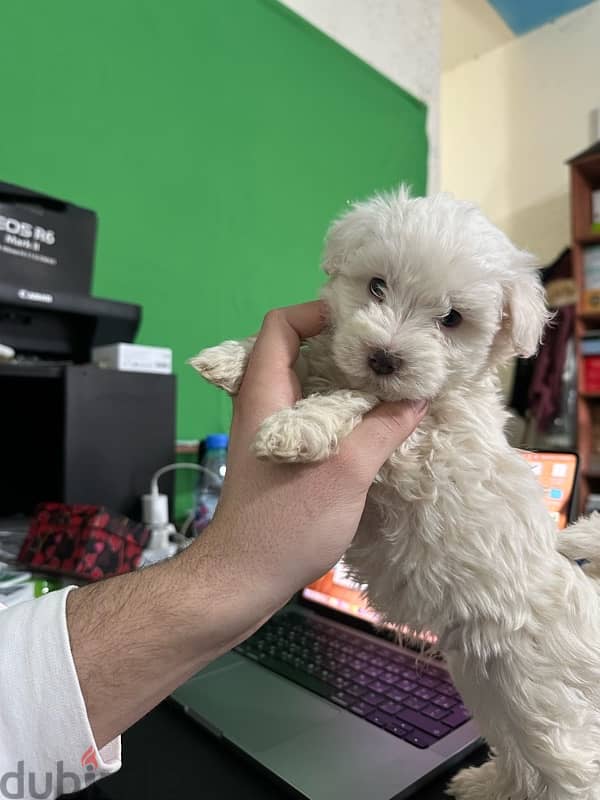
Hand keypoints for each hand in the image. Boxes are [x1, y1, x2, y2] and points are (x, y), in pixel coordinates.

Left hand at [201, 301, 426, 615]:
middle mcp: (262, 404)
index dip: (318, 312)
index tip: (364, 323)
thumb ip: (383, 428)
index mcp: (265, 394)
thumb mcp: (346, 472)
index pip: (279, 325)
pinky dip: (340, 408)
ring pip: (307, 385)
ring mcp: (270, 430)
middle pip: (296, 350)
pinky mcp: (281, 454)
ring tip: (389, 382)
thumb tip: (418, 398)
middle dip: (342, 346)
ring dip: (345, 380)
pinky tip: (374, 421)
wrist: (244, 577)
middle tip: (387, 353)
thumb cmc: (287, 521)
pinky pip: (311, 413)